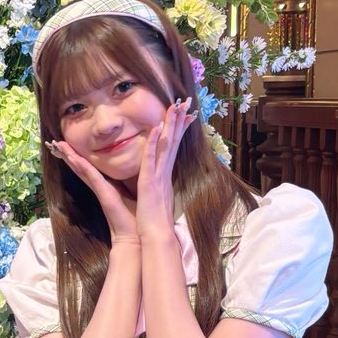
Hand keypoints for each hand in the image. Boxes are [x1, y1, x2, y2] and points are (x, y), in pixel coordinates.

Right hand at [46, 135, 139, 239]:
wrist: (135, 237)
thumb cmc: (136, 219)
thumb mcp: (135, 194)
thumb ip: (132, 183)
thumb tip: (138, 171)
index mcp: (107, 186)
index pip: (90, 168)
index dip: (80, 157)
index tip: (71, 145)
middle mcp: (100, 187)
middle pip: (81, 167)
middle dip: (69, 154)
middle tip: (57, 142)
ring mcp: (100, 190)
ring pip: (82, 169)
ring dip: (70, 157)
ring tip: (59, 145)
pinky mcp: (104, 194)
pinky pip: (92, 177)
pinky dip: (82, 167)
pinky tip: (74, 158)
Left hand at [136, 99, 198, 242]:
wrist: (156, 237)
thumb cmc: (154, 221)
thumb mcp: (157, 198)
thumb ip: (159, 186)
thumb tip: (161, 181)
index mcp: (164, 175)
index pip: (173, 147)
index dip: (179, 129)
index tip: (186, 114)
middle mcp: (164, 172)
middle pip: (173, 141)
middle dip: (179, 120)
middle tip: (186, 101)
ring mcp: (158, 176)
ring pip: (165, 145)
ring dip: (170, 125)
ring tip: (175, 106)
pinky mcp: (150, 182)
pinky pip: (152, 159)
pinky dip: (153, 143)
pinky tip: (156, 128)